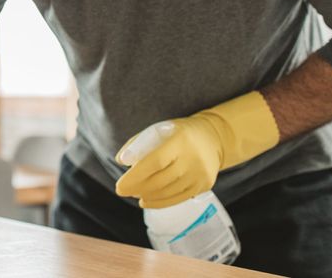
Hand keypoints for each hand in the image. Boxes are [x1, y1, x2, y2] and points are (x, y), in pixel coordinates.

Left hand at [114, 92, 278, 208]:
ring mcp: (200, 174)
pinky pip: (178, 198)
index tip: (119, 185)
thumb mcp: (158, 129)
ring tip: (134, 194)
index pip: (155, 162)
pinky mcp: (204, 185)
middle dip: (137, 188)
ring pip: (168, 192)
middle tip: (122, 191)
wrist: (212, 137)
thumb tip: (121, 161)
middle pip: (160, 180)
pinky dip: (159, 202)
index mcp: (179, 140)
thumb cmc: (178, 134)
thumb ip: (138, 144)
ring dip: (146, 196)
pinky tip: (146, 201)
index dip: (135, 176)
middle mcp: (193, 158)